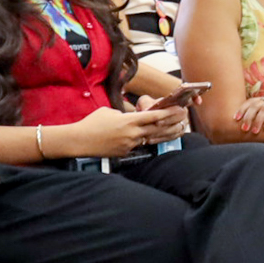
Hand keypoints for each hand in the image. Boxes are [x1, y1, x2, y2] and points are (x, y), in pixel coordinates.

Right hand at [55, 105, 186, 158]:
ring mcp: (130, 145)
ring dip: (168, 134)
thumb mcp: (110, 112)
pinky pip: (141, 145)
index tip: (179, 109)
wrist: (79, 141)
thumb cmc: (92, 123)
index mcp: (129, 121)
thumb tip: (136, 117)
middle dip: (173, 123)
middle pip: (158, 128)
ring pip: (153, 139)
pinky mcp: (126, 152)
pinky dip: (151, 140)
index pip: (154, 117)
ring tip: (181, 130)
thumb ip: (126, 114)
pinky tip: (162, 138)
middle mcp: (132, 134)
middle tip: (185, 119)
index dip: (169, 113)